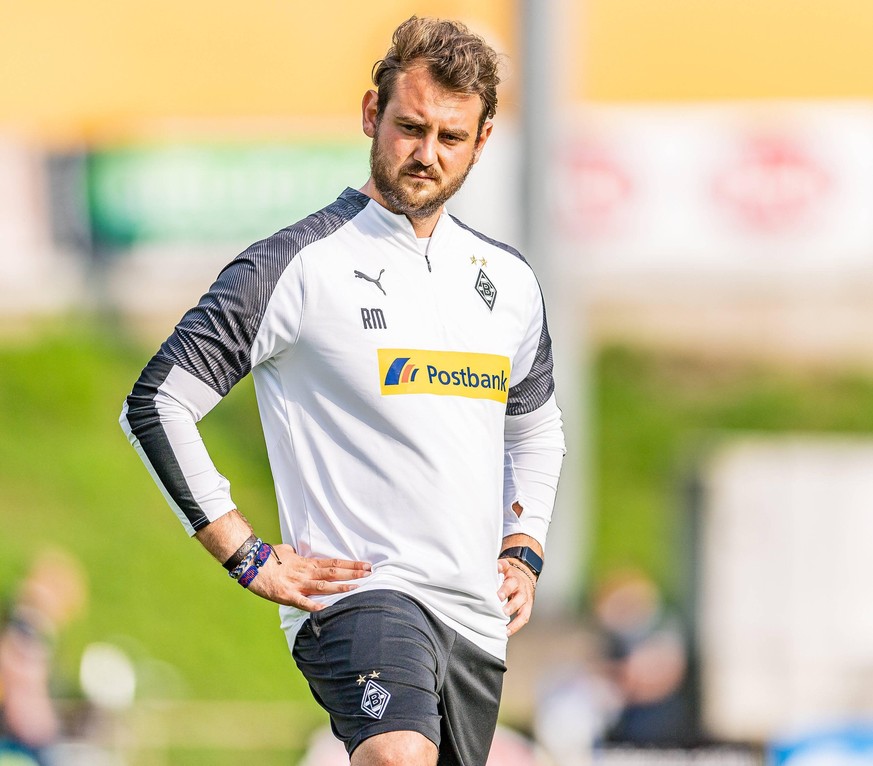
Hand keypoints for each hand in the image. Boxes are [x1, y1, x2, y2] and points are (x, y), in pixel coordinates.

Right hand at [245, 544, 370, 610]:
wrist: (250, 562)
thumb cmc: (267, 557)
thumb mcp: (286, 552)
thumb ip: (297, 556)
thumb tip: (299, 554)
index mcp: (307, 563)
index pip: (334, 563)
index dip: (350, 565)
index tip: (366, 565)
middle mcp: (305, 573)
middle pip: (333, 572)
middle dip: (352, 573)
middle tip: (370, 573)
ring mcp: (297, 584)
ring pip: (322, 586)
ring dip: (340, 587)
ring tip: (357, 587)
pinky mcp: (286, 595)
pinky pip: (302, 602)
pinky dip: (314, 605)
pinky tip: (326, 608)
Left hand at [497, 557, 535, 635]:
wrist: (524, 575)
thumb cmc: (510, 574)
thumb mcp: (506, 567)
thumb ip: (500, 566)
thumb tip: (496, 566)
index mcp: (515, 579)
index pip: (511, 584)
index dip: (506, 590)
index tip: (498, 596)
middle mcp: (522, 590)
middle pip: (519, 598)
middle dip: (512, 606)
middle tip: (503, 612)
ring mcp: (526, 600)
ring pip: (524, 611)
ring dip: (515, 620)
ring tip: (506, 628)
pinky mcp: (527, 608)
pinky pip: (524, 618)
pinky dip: (516, 626)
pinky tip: (507, 632)